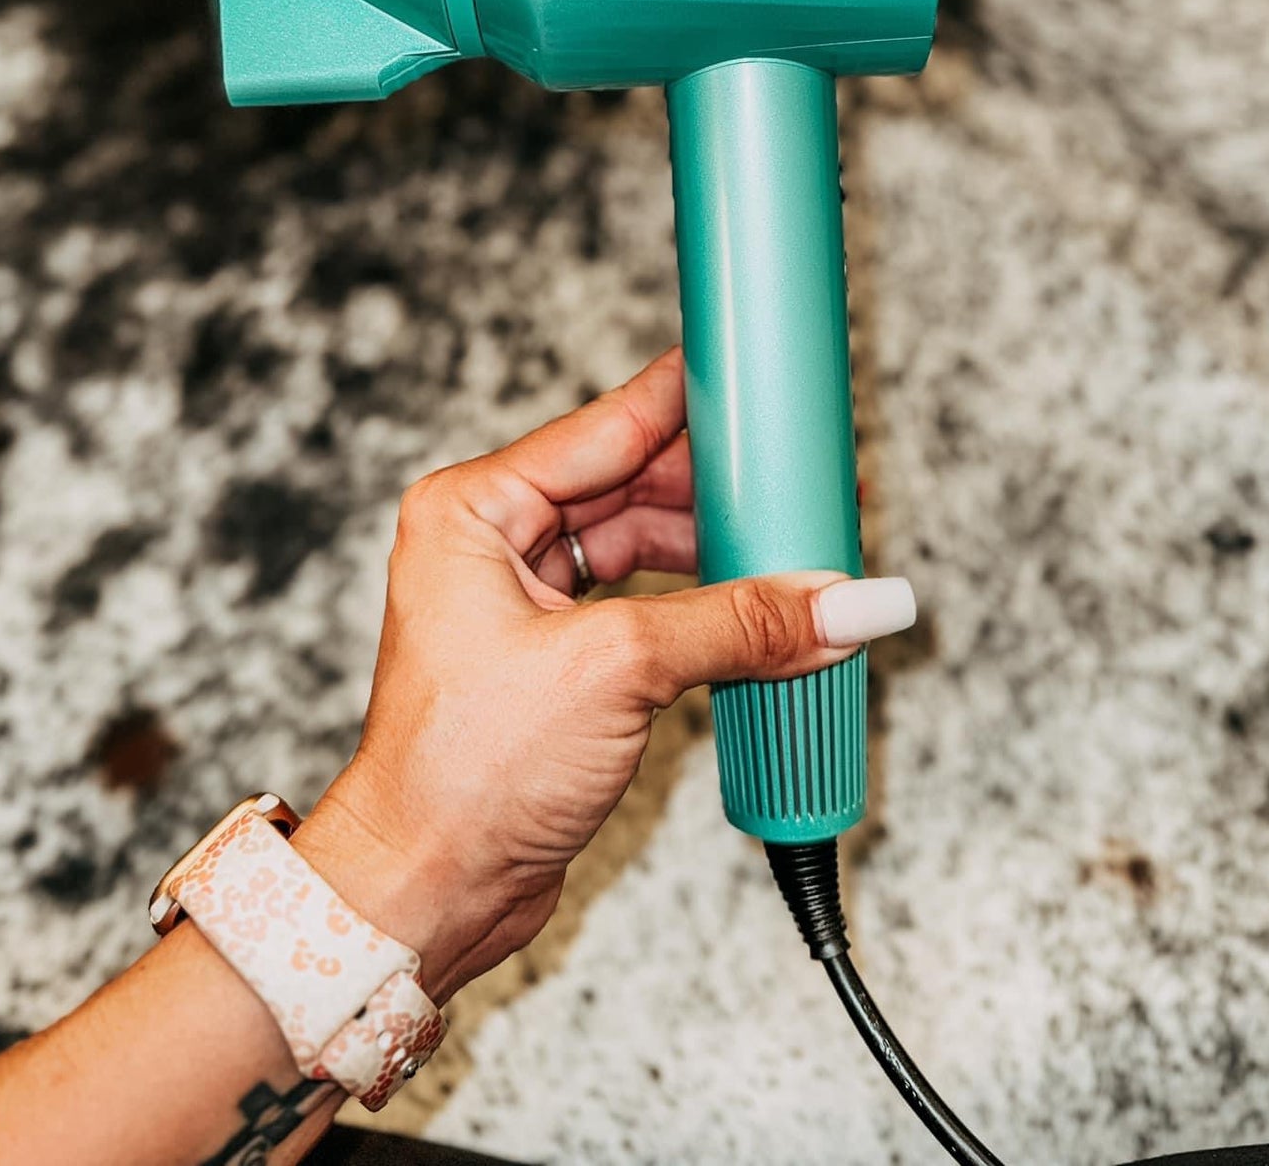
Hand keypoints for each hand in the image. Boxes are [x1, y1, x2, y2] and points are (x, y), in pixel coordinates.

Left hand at [294, 348, 914, 1000]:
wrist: (423, 892)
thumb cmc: (463, 774)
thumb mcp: (617, 671)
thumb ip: (739, 624)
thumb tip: (845, 601)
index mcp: (475, 508)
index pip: (606, 425)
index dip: (691, 400)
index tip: (759, 376)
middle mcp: (493, 541)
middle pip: (632, 482)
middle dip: (721, 488)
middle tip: (805, 480)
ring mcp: (523, 601)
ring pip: (644, 546)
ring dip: (721, 554)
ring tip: (798, 552)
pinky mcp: (555, 658)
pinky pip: (645, 604)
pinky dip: (703, 609)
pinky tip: (760, 612)